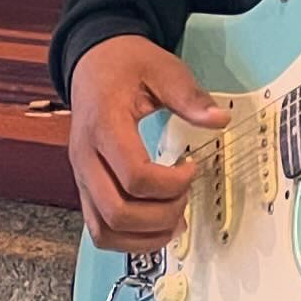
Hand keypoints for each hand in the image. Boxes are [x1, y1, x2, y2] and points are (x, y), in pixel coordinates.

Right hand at [68, 35, 228, 253]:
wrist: (94, 61)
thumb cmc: (126, 64)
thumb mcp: (163, 68)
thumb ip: (190, 96)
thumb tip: (219, 121)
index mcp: (104, 125)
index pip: (134, 176)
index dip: (170, 184)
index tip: (192, 168)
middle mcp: (85, 158)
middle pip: (117, 212)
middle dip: (160, 216)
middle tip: (185, 197)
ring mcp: (81, 176)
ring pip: (103, 230)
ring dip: (144, 237)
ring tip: (175, 220)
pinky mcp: (85, 186)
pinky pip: (99, 229)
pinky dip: (127, 239)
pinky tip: (155, 226)